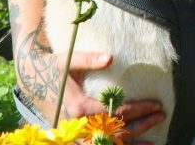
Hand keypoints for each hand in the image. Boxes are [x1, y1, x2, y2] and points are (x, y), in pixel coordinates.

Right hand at [15, 45, 166, 139]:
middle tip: (161, 115)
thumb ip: (89, 59)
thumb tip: (110, 58)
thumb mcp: (69, 60)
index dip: (138, 110)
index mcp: (79, 107)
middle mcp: (78, 126)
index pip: (116, 112)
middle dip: (142, 125)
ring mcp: (75, 135)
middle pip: (116, 131)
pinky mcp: (74, 137)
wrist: (32, 79)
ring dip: (132, 144)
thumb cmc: (53, 67)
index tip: (156, 104)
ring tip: (154, 140)